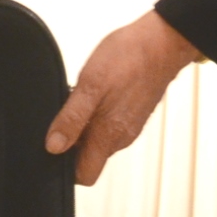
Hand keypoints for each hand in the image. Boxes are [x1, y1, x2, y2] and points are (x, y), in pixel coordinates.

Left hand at [46, 11, 201, 185]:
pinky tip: (96, 92)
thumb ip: (72, 119)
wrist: (163, 41)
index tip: (53, 145)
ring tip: (82, 98)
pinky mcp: (134, 114)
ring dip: (85, 126)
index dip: (65, 166)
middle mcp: (121, 137)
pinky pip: (109, 125)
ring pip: (99, 140)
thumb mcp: (90, 85)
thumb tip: (53, 147)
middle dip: (73, 143)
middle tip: (66, 113)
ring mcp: (129, 126)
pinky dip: (98, 115)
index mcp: (109, 136)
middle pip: (90, 158)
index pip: (85, 174)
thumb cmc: (129, 58)